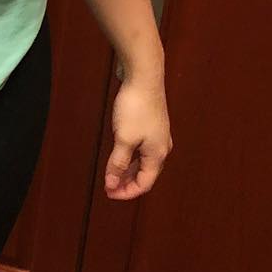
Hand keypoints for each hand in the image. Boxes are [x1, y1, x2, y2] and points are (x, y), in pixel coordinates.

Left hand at [103, 75, 172, 198]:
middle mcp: (161, 147)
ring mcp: (157, 135)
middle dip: (127, 182)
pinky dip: (130, 156)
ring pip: (143, 160)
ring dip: (128, 170)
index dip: (127, 192)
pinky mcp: (151, 124)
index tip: (110, 194)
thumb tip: (112, 184)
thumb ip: (117, 163)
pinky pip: (141, 148)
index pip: (144, 183)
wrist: (144, 77)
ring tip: (113, 175)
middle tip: (110, 187)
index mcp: (157, 154)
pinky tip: (120, 154)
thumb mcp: (123, 138)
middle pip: (145, 173)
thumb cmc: (136, 107)